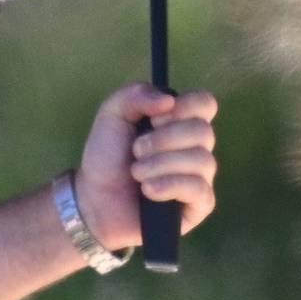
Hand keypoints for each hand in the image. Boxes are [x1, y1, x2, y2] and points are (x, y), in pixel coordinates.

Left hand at [76, 85, 220, 252]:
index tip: (155, 119)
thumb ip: (135, 95)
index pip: (205, 103)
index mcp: (181, 122)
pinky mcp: (198, 204)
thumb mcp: (112, 114)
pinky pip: (199, 189)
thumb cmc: (107, 157)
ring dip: (161, 164)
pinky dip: (170, 186)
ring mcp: (199, 176)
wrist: (95, 198)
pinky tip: (148, 190)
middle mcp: (195, 147)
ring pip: (202, 160)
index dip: (184, 107)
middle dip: (164, 140)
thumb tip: (168, 100)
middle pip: (203, 131)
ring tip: (137, 173)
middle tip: (136, 150)